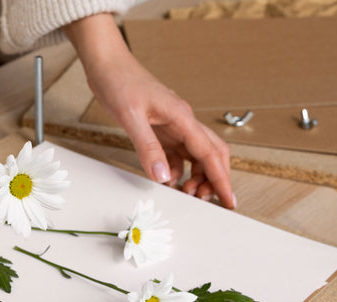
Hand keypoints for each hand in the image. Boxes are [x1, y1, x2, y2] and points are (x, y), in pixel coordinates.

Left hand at [64, 14, 234, 208]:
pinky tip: (168, 181)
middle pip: (211, 155)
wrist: (107, 66)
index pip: (210, 153)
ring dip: (196, 177)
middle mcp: (183, 123)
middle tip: (206, 200)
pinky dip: (177, 171)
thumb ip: (148, 148)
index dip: (221, 179)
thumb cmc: (120, 82)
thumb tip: (163, 176)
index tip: (229, 199)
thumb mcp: (131, 117)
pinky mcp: (162, 131)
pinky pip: (177, 155)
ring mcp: (173, 127)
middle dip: (214, 179)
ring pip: (196, 157)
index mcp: (182, 117)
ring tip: (186, 193)